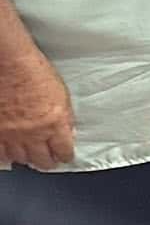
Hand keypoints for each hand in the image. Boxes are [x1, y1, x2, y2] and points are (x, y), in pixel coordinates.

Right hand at [0, 48, 73, 168]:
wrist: (9, 63)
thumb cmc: (34, 72)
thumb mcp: (61, 94)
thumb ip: (64, 117)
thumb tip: (68, 131)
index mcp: (55, 123)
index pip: (63, 150)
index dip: (65, 156)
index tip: (65, 157)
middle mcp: (33, 133)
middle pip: (42, 160)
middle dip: (47, 161)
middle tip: (48, 161)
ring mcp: (11, 134)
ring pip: (20, 159)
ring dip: (26, 158)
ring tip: (28, 156)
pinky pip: (0, 154)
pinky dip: (5, 155)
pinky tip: (9, 153)